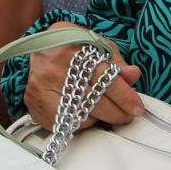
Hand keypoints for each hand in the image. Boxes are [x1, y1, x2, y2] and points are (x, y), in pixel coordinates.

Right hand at [23, 22, 143, 129]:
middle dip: (116, 112)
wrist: (40, 48)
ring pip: (79, 116)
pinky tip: (85, 112)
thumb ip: (116, 62)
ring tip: (105, 110)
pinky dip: (80, 122)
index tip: (137, 107)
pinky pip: (65, 123)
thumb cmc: (73, 47)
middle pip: (93, 101)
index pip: (104, 79)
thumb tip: (133, 75)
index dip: (124, 96)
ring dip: (98, 118)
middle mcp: (53, 70)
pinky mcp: (34, 104)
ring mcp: (40, 89)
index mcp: (72, 51)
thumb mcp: (97, 46)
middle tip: (127, 115)